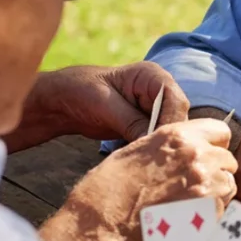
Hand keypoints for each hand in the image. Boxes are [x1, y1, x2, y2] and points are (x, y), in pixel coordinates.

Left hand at [10, 63, 188, 151]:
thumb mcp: (105, 105)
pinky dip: (150, 151)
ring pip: (168, 132)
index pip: (176, 100)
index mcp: (152, 76)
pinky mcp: (146, 126)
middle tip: (155, 160)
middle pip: (177, 119)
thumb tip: (152, 142)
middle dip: (167, 138)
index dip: (171, 123)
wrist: (63, 101)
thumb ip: (131, 122)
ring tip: (148, 164)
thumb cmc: (81, 91)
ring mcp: (154, 110)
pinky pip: (156, 140)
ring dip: (159, 147)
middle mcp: (159, 92)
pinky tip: (142, 163)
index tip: (158, 144)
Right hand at [101, 117, 238, 211]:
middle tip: (194, 185)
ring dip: (216, 193)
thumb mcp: (138, 150)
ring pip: (229, 185)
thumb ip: (170, 147)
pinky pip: (223, 209)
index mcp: (178, 136)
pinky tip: (189, 218)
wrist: (103, 224)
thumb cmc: (110, 188)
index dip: (214, 145)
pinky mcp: (209, 213)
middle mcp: (197, 155)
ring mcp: (206, 184)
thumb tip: (184, 150)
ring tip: (190, 204)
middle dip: (216, 171)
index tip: (205, 155)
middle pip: (228, 160)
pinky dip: (211, 213)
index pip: (220, 131)